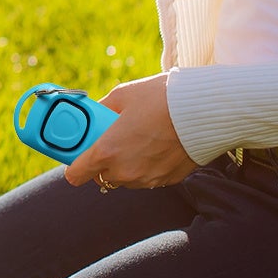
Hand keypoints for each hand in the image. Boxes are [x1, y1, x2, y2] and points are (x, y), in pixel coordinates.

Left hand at [62, 73, 196, 190]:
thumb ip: (101, 110)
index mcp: (107, 151)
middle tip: (112, 138)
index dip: (74, 165)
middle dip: (102, 160)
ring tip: (137, 138)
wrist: (203, 110)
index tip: (78, 155)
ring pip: (124, 178)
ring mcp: (146, 179)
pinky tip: (154, 145)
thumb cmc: (160, 99)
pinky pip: (146, 177)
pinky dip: (145, 166)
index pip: (76, 175)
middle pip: (101, 175)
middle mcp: (124, 171)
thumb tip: (93, 114)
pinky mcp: (166, 181)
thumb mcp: (122, 96)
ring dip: (124, 164)